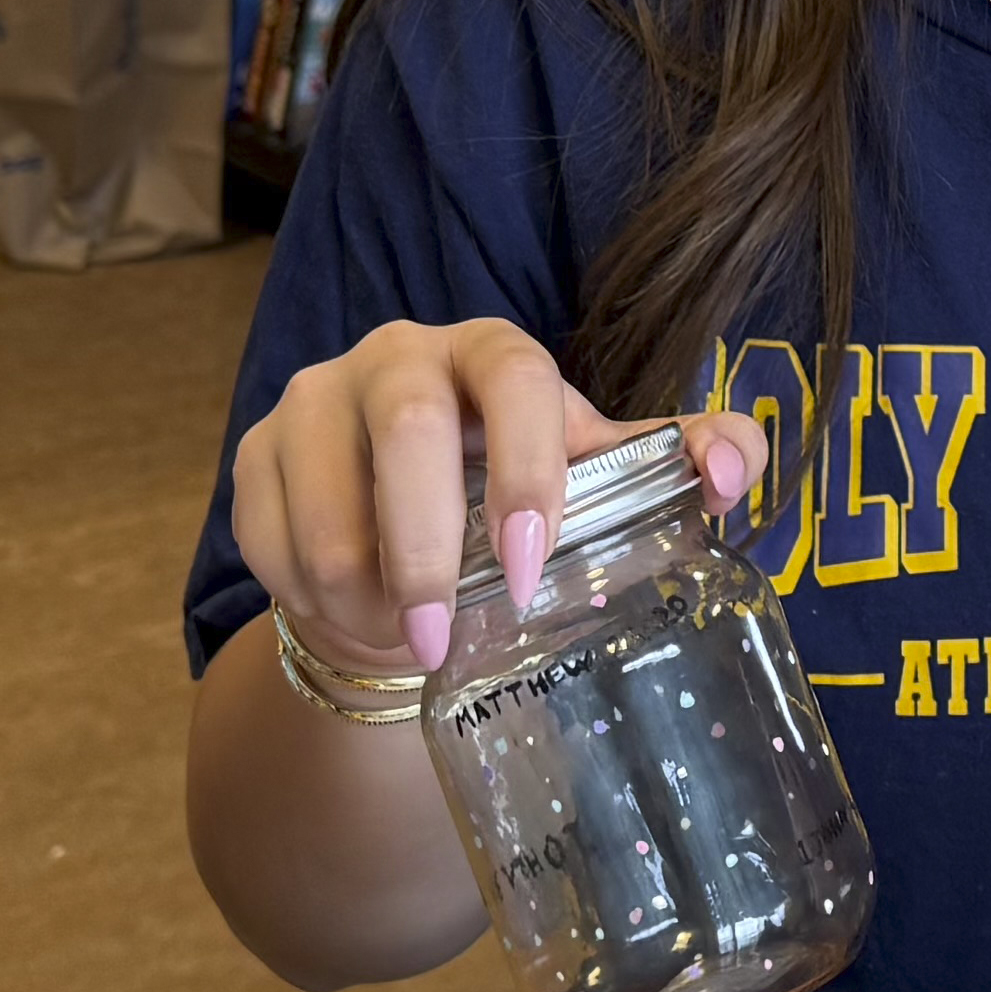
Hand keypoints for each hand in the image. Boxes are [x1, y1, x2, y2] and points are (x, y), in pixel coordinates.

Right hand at [229, 318, 765, 672]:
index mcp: (492, 352)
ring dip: (364, 588)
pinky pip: (268, 532)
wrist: (409, 544)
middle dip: (428, 548)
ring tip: (403, 639)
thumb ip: (675, 462)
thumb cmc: (513, 500)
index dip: (525, 468)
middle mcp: (399, 356)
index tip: (530, 565)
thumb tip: (735, 467)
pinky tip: (348, 615)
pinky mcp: (254, 451)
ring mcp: (315, 398)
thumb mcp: (598, 478)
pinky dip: (308, 594)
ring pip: (325, 495)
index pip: (515, 378)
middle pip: (407, 430)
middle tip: (442, 638)